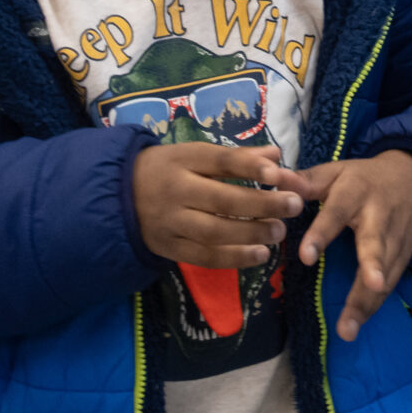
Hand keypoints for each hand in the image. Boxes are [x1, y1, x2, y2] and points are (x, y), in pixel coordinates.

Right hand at [133, 142, 304, 270]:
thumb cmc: (165, 170)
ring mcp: (171, 222)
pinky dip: (233, 258)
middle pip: (222, 200)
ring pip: (215, 232)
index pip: (219, 161)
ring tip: (280, 231)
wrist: (117, 196)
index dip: (249, 166)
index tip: (279, 172)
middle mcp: (175, 191)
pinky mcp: (169, 247)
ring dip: (252, 233)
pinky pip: (204, 256)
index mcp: (181, 160)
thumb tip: (276, 156)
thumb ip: (235, 158)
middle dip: (262, 204)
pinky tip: (259, 255)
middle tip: (294, 205)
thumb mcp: (192, 154)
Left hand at [269, 150, 411, 342]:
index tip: (306, 256)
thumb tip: (274, 178)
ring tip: (347, 330)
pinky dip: (374, 306)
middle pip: (375, 244)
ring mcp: (395, 239)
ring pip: (384, 272)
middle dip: (373, 266)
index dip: (322, 234)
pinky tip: (356, 325)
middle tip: (371, 286)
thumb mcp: (336, 171)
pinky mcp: (404, 257)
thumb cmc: (363, 179)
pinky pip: (390, 284)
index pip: (337, 213)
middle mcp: (379, 218)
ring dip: (368, 301)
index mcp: (356, 193)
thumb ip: (306, 180)